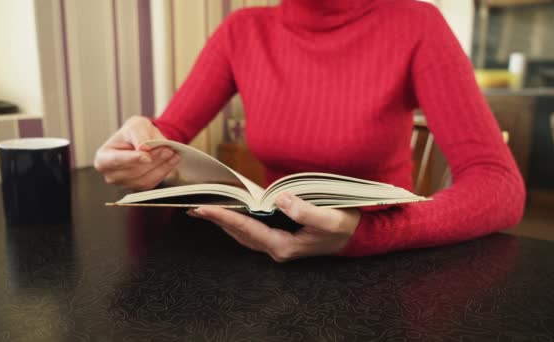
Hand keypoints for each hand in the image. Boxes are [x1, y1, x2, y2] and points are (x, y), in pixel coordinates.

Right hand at [94, 116, 179, 189]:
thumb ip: (139, 135)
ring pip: (145, 179)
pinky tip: (172, 161)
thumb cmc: (135, 132)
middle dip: (153, 160)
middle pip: (133, 171)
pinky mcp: (138, 188)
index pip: (117, 161)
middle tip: (168, 149)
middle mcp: (111, 175)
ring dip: (161, 166)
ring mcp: (124, 184)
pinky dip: (164, 171)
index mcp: (103, 158)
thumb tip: (144, 147)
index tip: (147, 157)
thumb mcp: (136, 125)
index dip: (132, 159)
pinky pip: (152, 183)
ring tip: (172, 153)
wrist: (144, 140)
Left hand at [188, 193, 360, 261]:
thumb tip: (278, 199)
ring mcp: (278, 245)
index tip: (204, 208)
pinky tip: (231, 212)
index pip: (247, 229)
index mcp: (284, 245)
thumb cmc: (345, 226)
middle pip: (239, 233)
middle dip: (217, 220)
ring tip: (205, 210)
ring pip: (244, 233)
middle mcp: (277, 248)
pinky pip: (252, 230)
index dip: (225, 217)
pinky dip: (238, 221)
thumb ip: (304, 211)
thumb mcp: (329, 218)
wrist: (358, 237)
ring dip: (225, 221)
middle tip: (194, 207)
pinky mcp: (281, 238)